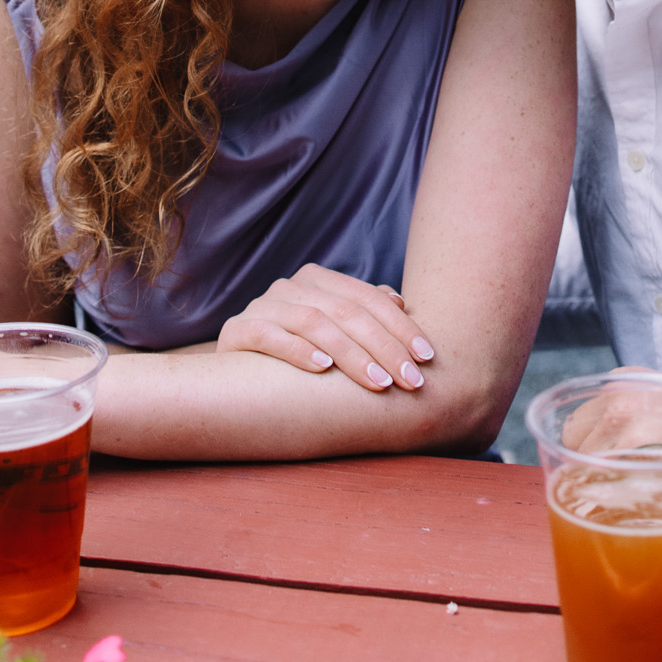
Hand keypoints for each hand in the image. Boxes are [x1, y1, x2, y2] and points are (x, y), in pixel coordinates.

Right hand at [216, 263, 434, 392]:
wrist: (234, 375)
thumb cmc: (297, 354)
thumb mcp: (334, 332)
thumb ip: (363, 314)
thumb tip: (399, 301)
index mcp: (318, 279)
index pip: (368, 299)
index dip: (401, 327)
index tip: (427, 358)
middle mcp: (290, 286)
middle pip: (347, 312)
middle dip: (384, 347)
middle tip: (410, 380)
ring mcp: (262, 306)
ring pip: (315, 323)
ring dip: (351, 354)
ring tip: (378, 382)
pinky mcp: (237, 330)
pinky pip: (270, 336)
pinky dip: (298, 350)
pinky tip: (323, 369)